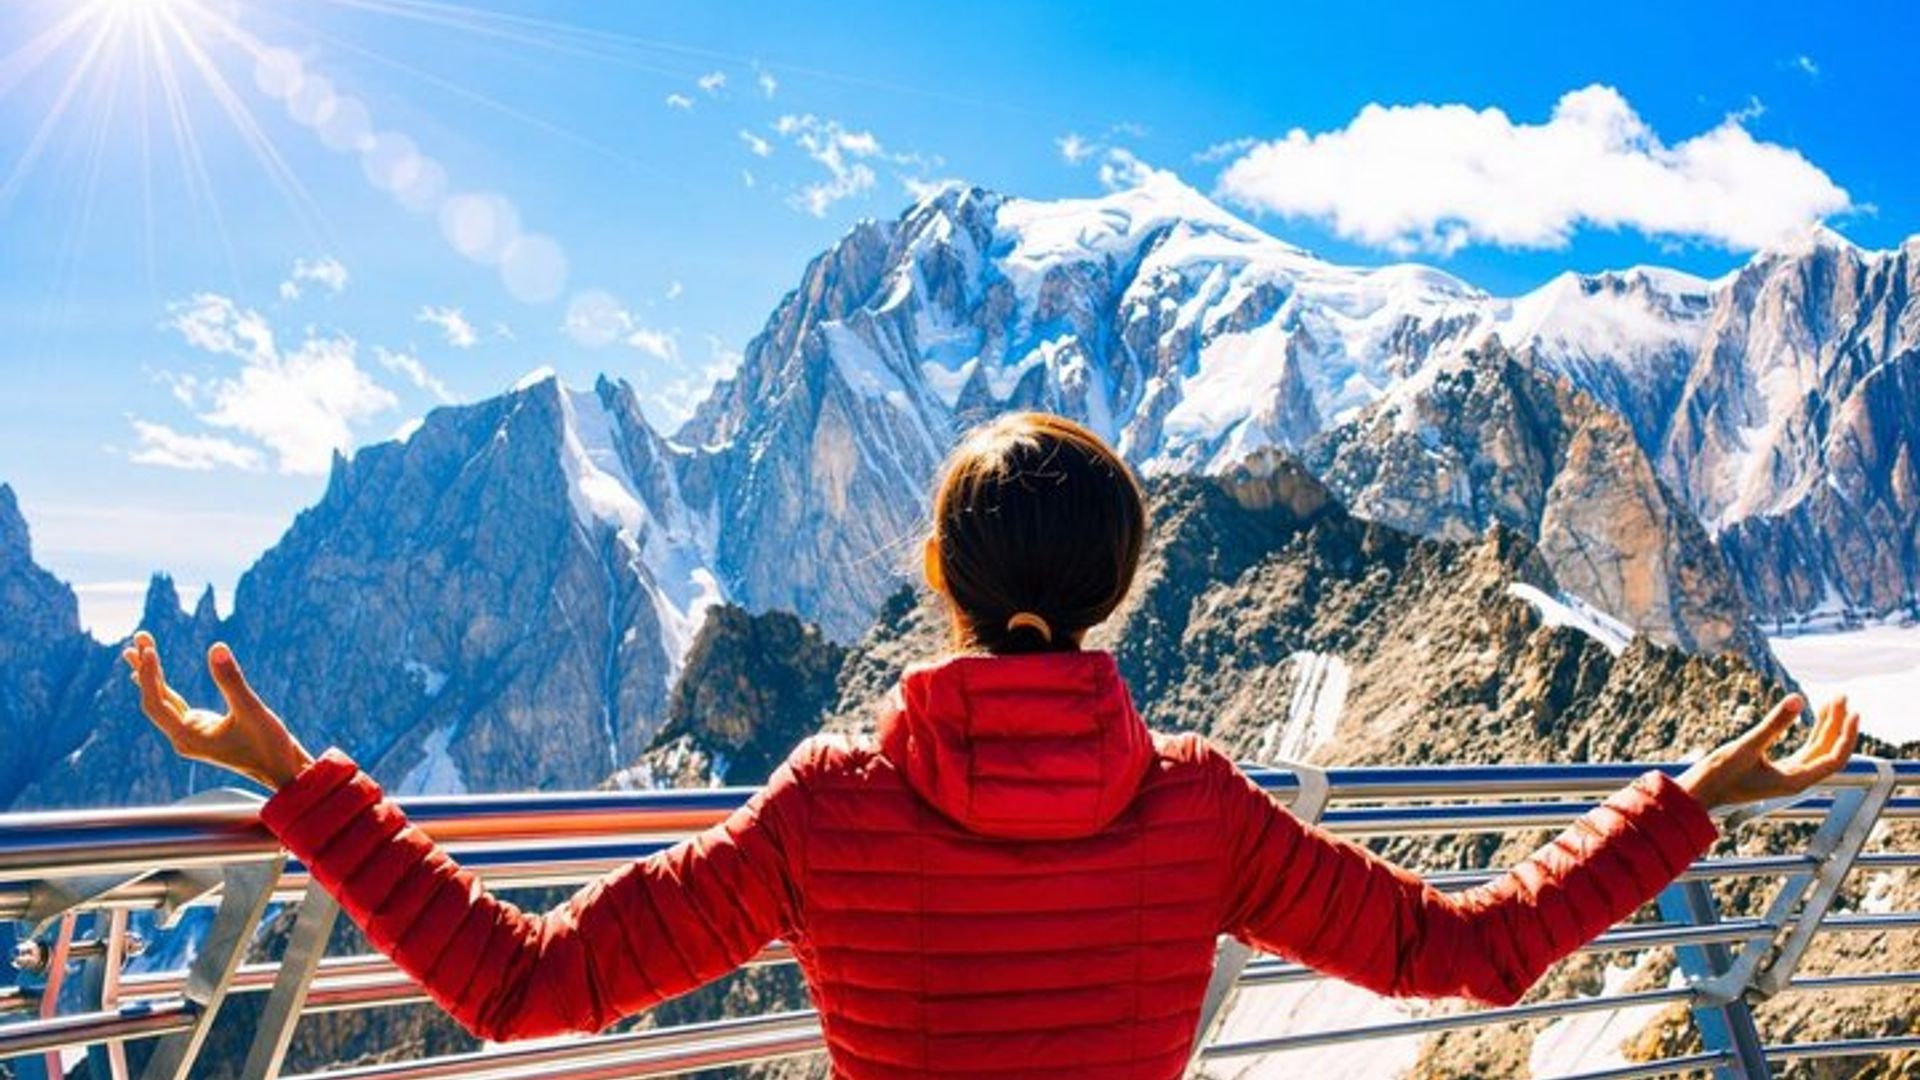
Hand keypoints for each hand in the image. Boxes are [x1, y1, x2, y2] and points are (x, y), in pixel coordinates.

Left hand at [123, 631, 313, 790]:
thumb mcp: (252, 710)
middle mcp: (183, 737)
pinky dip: (162, 686)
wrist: (282, 770)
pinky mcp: (200, 728)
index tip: (149, 651)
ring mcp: (190, 733)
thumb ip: (232, 680)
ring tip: (138, 646)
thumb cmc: (269, 746)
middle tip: (140, 637)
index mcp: (189, 738)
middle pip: (154, 700)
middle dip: (146, 668)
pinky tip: (152, 673)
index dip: (150, 676)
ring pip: (163, 700)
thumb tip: (216, 647)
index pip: (157, 704)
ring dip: (151, 673)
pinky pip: (174, 704)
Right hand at [1676, 694, 1859, 810]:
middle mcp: (1795, 779)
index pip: (1833, 758)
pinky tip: (1810, 719)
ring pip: (1815, 750)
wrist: (1698, 794)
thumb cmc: (1719, 776)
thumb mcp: (1747, 746)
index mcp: (1794, 780)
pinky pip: (1803, 750)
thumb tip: (1798, 699)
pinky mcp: (1776, 770)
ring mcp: (1787, 775)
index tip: (1852, 712)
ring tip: (1831, 703)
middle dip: (1836, 724)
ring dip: (1825, 727)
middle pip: (1826, 751)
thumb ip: (1774, 724)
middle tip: (1840, 697)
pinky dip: (1810, 733)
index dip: (1846, 735)